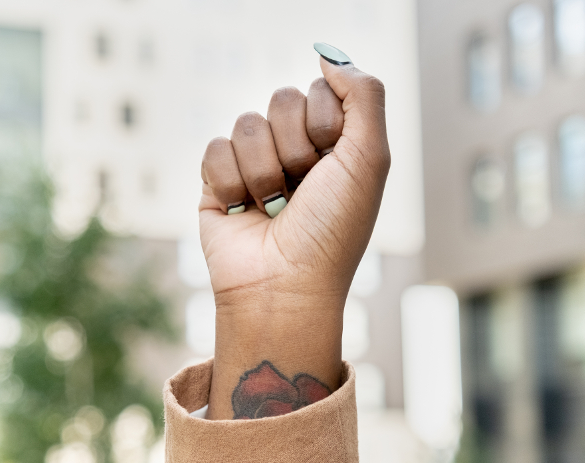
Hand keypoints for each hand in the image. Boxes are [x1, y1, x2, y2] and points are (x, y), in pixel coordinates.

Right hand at [199, 49, 390, 418]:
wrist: (284, 286)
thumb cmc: (333, 230)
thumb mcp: (370, 157)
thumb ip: (363, 93)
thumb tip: (327, 54)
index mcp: (333, 144)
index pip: (317, 91)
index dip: (323, 125)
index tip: (330, 166)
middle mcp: (294, 151)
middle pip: (280, 101)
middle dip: (294, 149)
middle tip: (301, 192)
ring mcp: (253, 165)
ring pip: (246, 124)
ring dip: (264, 172)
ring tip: (273, 209)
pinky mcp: (216, 182)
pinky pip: (214, 148)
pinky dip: (231, 183)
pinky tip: (242, 212)